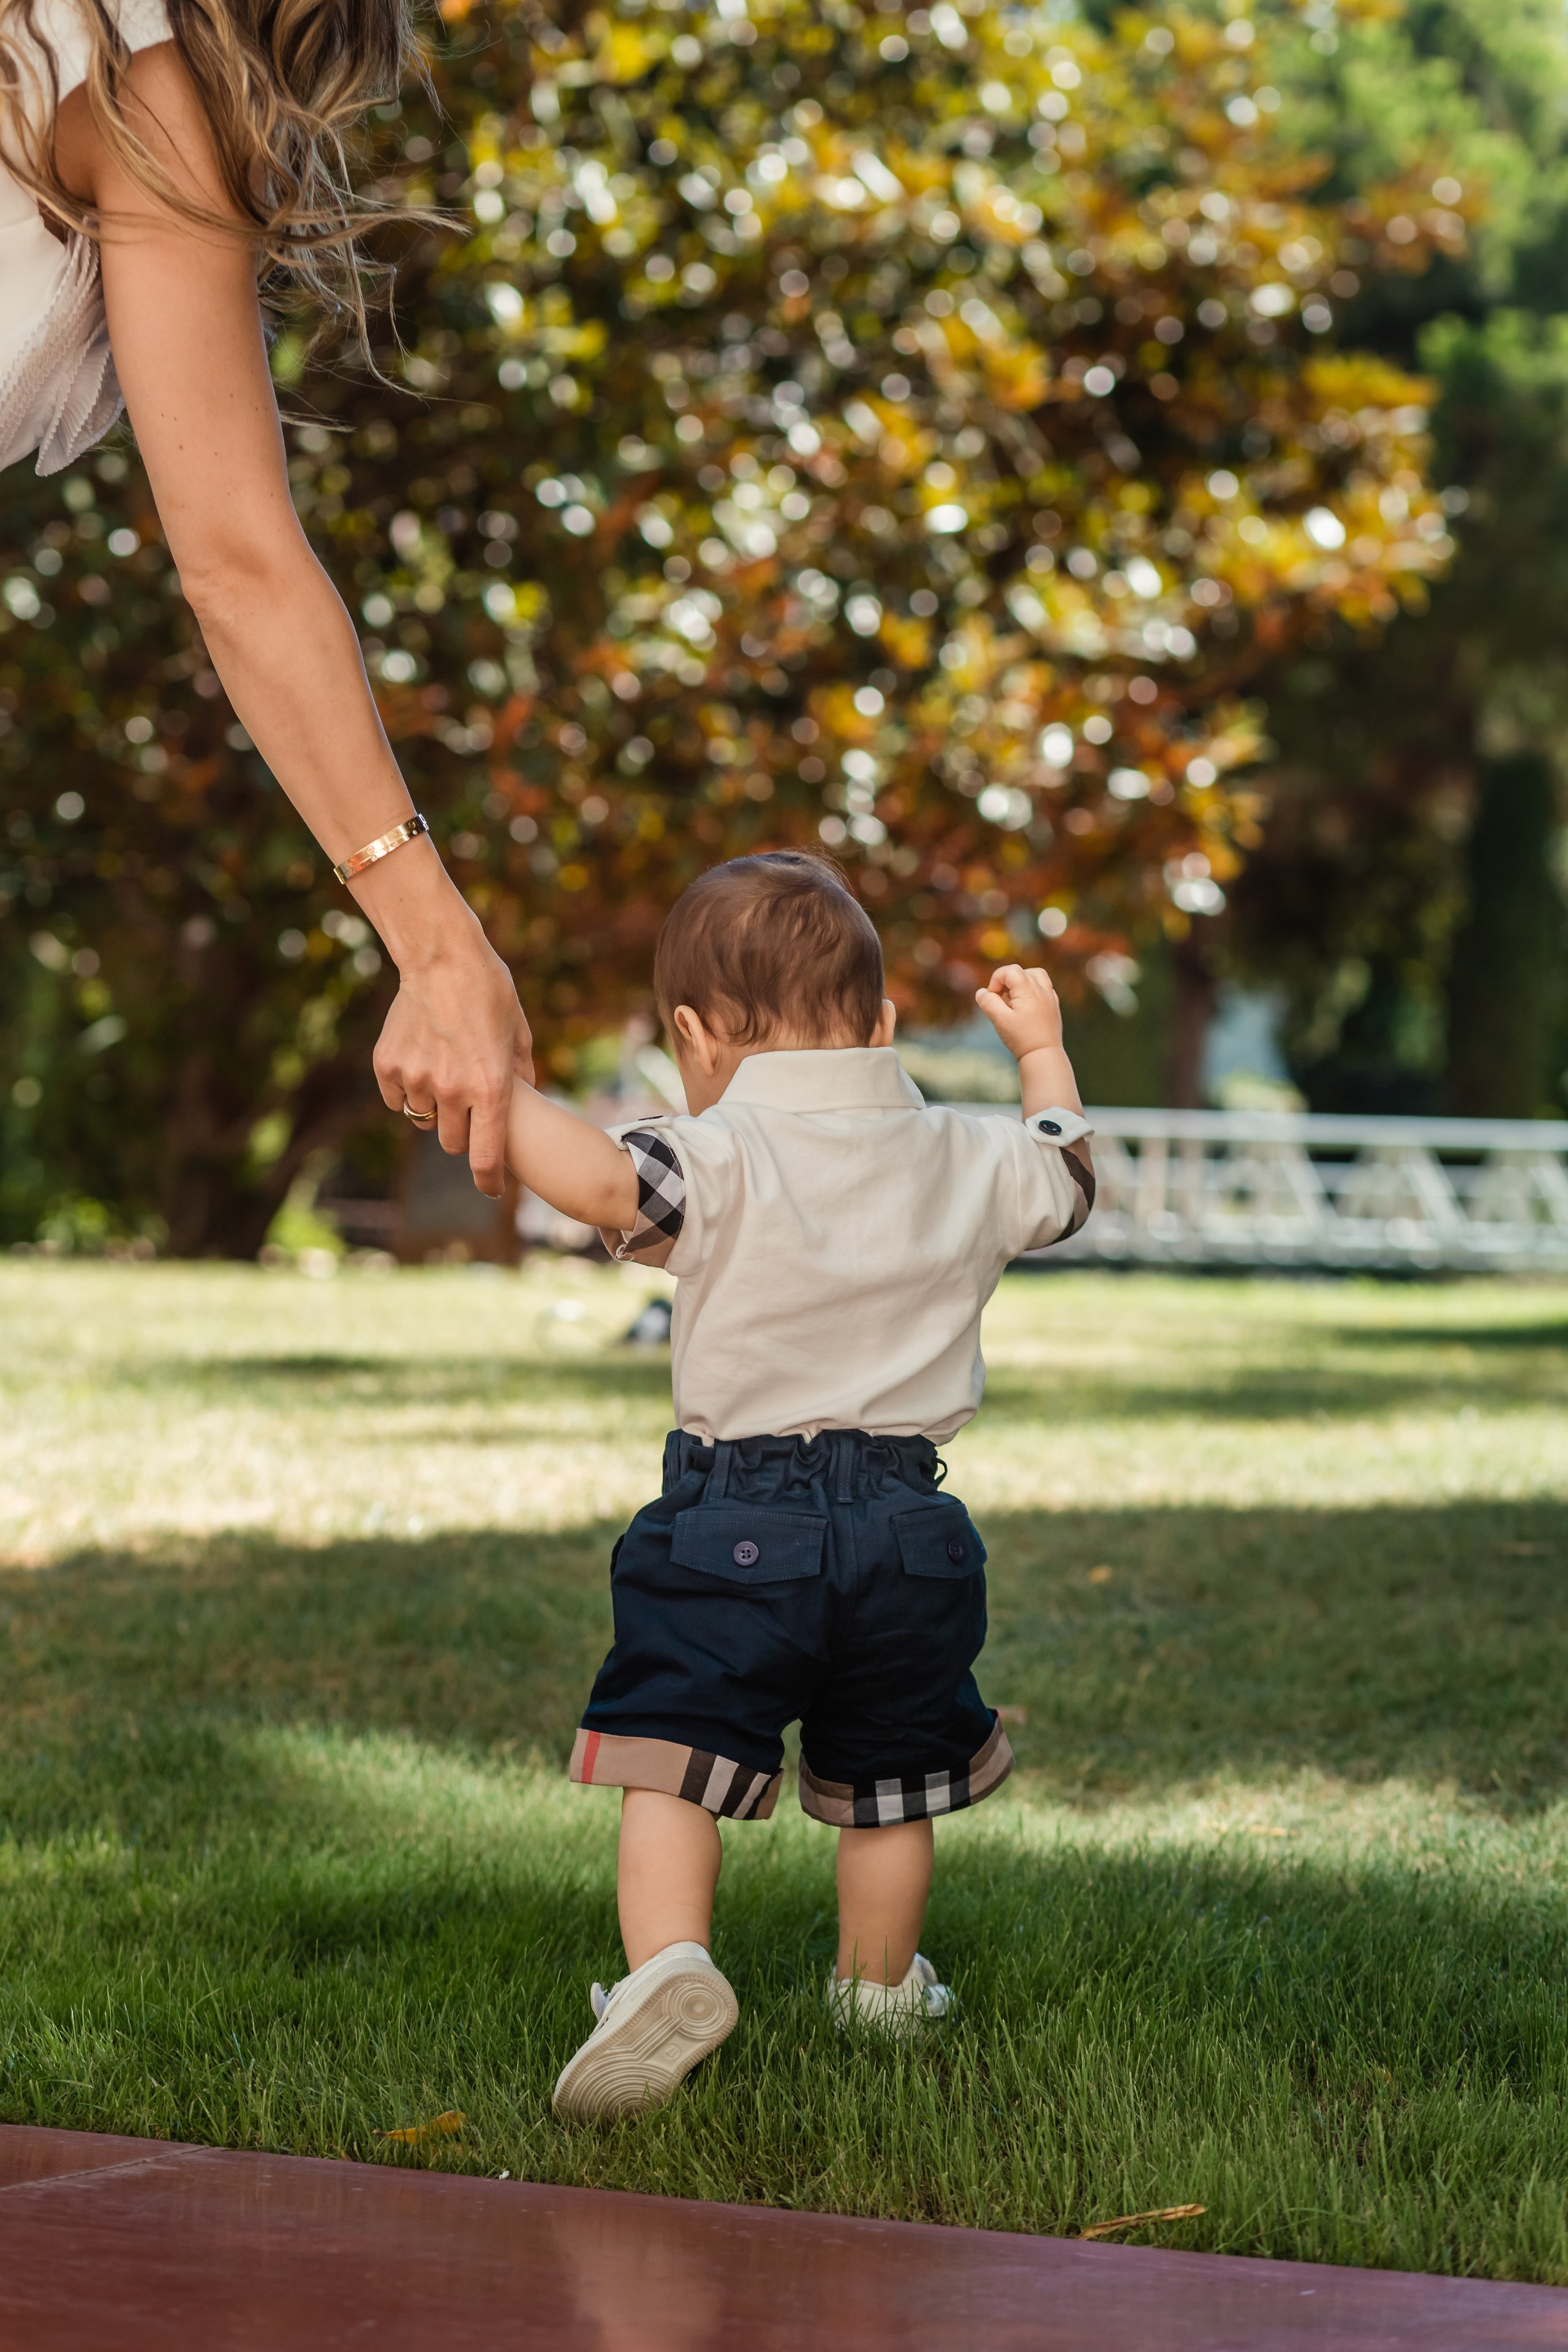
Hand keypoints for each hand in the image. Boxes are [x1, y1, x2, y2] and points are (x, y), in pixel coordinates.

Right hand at [374, 932, 532, 1197]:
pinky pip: (395, 1097)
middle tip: (466, 1105)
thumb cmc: (490, 992)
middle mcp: (452, 1090)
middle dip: (460, 1133)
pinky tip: (418, 1057)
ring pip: (423, 1118)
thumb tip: (527, 1101)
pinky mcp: (387, 1065)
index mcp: (491, 1088)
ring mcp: (416, 1078)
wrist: (443, 957)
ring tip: (442, 1067)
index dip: (489, 1180)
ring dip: (433, 1106)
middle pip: (451, 1143)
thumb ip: (522, 1075)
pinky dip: (405, 1088)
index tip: (491, 1191)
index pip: (487, 1156)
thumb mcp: (519, 1033)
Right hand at [975, 963, 1064, 1061]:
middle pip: (1022, 971)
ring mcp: (1050, 997)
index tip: (992, 997)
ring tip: (1014, 998)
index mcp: (1029, 990)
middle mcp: (1042, 990)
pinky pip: (1044, 988)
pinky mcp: (1054, 1006)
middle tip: (1002, 999)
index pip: (1010, 971)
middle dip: (1007, 981)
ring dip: (1022, 982)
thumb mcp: (999, 1020)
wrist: (1044, 1055)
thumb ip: (988, 1002)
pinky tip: (1026, 1006)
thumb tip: (981, 992)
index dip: (996, 980)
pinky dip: (1032, 990)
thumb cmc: (1021, 1038)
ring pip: (1036, 976)